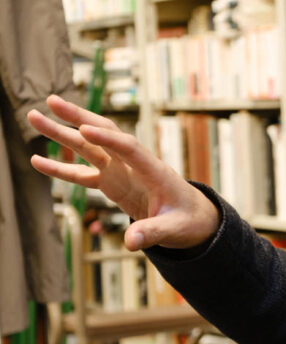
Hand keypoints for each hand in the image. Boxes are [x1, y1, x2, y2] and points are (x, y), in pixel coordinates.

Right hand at [28, 95, 219, 249]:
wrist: (193, 218)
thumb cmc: (188, 220)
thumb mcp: (175, 229)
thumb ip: (153, 233)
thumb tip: (131, 242)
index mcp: (154, 171)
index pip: (129, 148)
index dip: (108, 139)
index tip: (85, 130)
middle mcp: (134, 165)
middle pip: (104, 135)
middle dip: (79, 118)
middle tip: (51, 101)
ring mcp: (121, 172)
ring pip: (88, 148)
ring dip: (61, 133)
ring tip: (34, 116)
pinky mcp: (112, 182)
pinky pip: (82, 173)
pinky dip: (61, 167)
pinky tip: (36, 160)